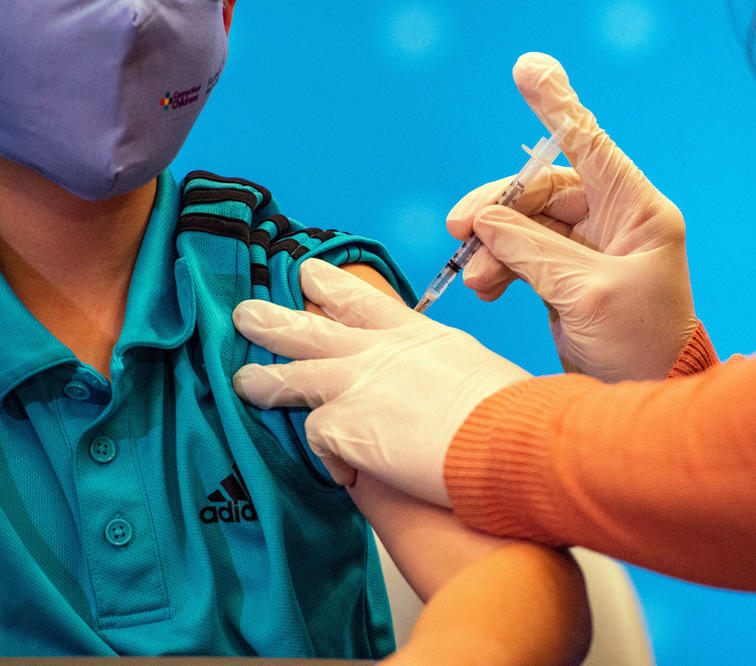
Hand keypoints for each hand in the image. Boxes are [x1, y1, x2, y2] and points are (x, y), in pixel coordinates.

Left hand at [231, 259, 530, 506]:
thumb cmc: (509, 411)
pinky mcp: (341, 424)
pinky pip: (315, 437)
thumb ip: (445, 374)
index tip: (309, 275)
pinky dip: (328, 458)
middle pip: (313, 327)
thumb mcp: (475, 371)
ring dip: (264, 380)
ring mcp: (354, 384)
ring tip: (243, 383)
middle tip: (247, 314)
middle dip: (276, 319)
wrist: (504, 436)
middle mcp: (378, 352)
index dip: (331, 286)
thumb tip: (446, 393)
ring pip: (293, 375)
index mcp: (416, 335)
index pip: (363, 302)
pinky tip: (344, 474)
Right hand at [448, 52, 697, 382]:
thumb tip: (484, 221)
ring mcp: (588, 248)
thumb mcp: (587, 293)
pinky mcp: (565, 275)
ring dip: (493, 246)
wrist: (643, 395)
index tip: (528, 69)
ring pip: (524, 224)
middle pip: (542, 190)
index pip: (591, 144)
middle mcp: (614, 221)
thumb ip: (534, 250)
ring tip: (477, 279)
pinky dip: (499, 266)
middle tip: (461, 228)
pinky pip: (521, 253)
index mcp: (638, 211)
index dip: (557, 107)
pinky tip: (485, 287)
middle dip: (499, 210)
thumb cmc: (639, 345)